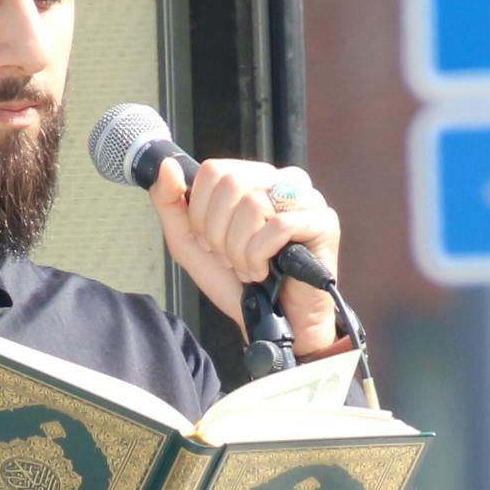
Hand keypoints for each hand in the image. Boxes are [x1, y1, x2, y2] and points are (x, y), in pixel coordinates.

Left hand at [150, 157, 346, 357]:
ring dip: (240, 250)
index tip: (210, 242)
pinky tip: (266, 271)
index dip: (202, 212)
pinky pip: (279, 226)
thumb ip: (171, 204)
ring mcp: (307, 199)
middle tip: (229, 258)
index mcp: (254, 178)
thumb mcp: (191, 243)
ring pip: (254, 205)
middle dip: (219, 232)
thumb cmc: (235, 283)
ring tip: (249, 268)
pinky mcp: (324, 222)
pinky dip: (260, 256)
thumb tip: (166, 165)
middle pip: (232, 183)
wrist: (271, 324)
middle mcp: (283, 180)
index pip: (214, 170)